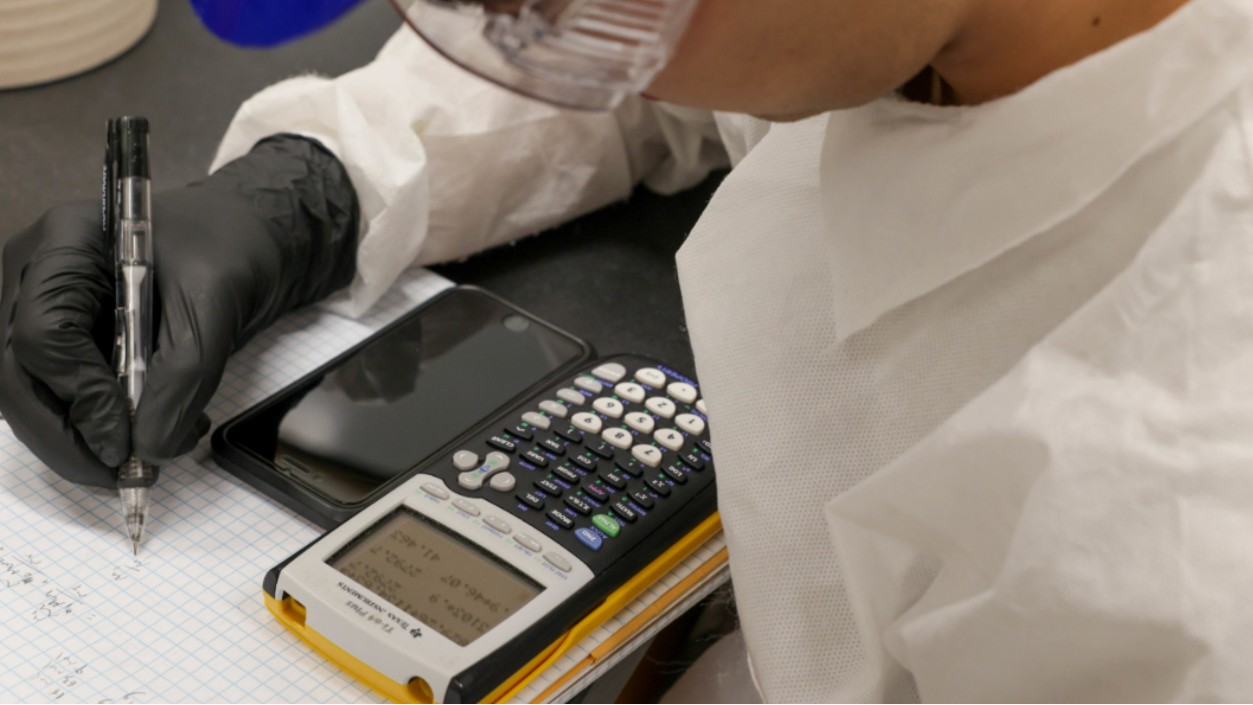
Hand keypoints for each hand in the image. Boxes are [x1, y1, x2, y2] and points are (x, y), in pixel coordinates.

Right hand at [0, 136, 357, 486]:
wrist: (238, 237)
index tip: (125, 439)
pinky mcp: (59, 338)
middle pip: (16, 372)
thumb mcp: (215, 308)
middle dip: (66, 435)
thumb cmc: (224, 250)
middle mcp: (35, 273)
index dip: (80, 395)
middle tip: (122, 474)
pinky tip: (148, 433)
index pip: (43, 333)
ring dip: (80, 439)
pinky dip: (94, 427)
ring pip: (27, 393)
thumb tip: (149, 448)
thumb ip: (182, 377)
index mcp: (67, 241)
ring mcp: (37, 305)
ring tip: (148, 455)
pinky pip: (56, 394)